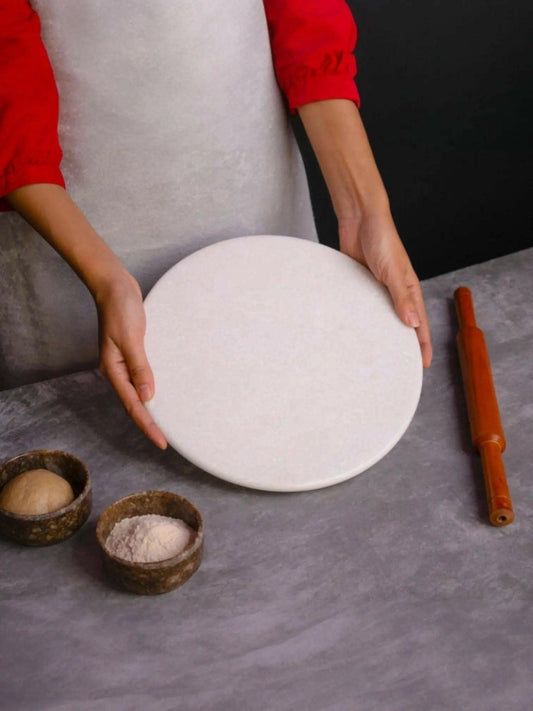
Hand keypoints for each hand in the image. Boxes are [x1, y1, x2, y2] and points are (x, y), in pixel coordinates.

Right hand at [95, 272, 166, 448]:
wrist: (114, 286)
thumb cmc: (120, 308)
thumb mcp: (130, 338)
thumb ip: (139, 367)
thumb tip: (148, 396)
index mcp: (114, 369)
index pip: (133, 405)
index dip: (148, 425)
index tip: (161, 441)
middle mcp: (118, 370)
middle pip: (135, 404)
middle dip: (149, 423)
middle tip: (166, 441)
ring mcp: (126, 362)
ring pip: (139, 392)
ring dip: (151, 408)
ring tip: (166, 424)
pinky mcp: (134, 353)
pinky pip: (144, 376)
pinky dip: (153, 388)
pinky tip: (163, 393)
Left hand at [297, 99, 432, 366]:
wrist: (359, 219)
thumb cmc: (382, 238)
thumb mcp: (394, 270)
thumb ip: (401, 296)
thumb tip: (411, 324)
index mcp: (409, 289)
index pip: (419, 324)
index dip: (422, 344)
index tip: (422, 364)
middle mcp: (394, 292)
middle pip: (400, 324)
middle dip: (400, 345)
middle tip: (397, 367)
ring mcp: (376, 290)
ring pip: (379, 318)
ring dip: (378, 334)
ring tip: (374, 356)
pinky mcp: (359, 285)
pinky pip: (361, 307)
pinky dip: (359, 319)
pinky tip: (353, 332)